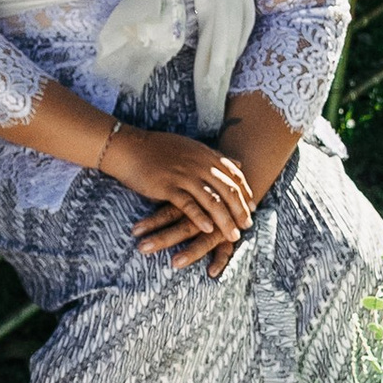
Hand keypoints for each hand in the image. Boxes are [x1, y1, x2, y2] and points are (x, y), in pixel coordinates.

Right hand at [104, 124, 255, 268]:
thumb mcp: (192, 147)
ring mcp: (184, 175)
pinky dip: (200, 217)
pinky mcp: (168, 186)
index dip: (245, 192)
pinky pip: (188, 204)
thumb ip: (216, 157)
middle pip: (227, 189)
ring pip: (212, 200)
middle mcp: (198, 165)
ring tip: (232, 235)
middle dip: (240, 210)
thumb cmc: (158, 149)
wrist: (129, 147)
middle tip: (248, 226)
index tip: (253, 207)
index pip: (234, 175)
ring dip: (225, 219)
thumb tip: (238, 162)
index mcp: (205, 155)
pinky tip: (209, 230)